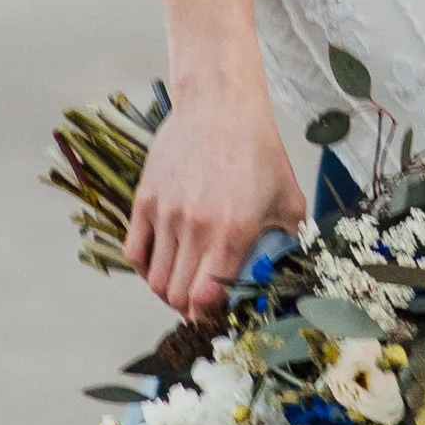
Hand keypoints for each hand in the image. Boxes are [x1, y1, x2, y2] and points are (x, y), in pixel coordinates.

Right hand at [126, 73, 306, 323]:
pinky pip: (134, 251)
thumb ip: (289, 242)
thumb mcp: (289, 200)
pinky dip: (145, 268)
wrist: (220, 106)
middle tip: (198, 306)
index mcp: (233, 231)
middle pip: (177, 294)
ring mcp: (166, 213)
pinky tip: (161, 264)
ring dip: (167, 291)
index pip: (205, 298)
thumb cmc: (260, 153)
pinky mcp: (145, 199)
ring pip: (154, 278)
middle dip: (188, 310)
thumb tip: (288, 276)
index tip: (214, 317)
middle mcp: (196, 226)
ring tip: (180, 287)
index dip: (207, 317)